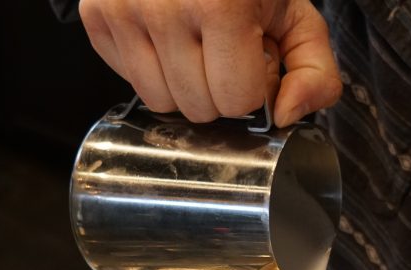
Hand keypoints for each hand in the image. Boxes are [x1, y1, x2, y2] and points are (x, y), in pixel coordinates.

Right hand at [78, 0, 341, 126]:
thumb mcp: (295, 14)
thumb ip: (314, 72)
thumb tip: (285, 116)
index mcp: (223, 3)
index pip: (236, 100)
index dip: (251, 87)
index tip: (251, 57)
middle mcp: (165, 6)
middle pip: (197, 107)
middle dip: (217, 89)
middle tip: (222, 50)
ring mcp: (123, 9)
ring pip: (159, 102)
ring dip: (183, 86)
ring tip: (195, 45)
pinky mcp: (96, 14)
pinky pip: (128, 81)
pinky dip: (151, 69)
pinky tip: (166, 38)